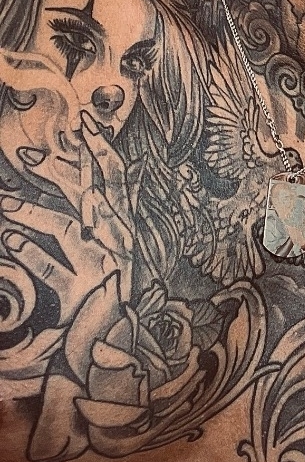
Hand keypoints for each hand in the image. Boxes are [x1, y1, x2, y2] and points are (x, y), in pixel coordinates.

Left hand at [0, 111, 133, 320]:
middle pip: (98, 194)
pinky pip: (55, 272)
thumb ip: (123, 205)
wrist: (116, 339)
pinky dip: (33, 257)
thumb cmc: (111, 286)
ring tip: (4, 203)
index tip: (84, 121)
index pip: (116, 177)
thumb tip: (134, 166)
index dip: (101, 148)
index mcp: (125, 226)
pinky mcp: (86, 295)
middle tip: (41, 147)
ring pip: (69, 232)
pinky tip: (10, 243)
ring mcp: (104, 268)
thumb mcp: (121, 243)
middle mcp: (119, 243)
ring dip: (35, 215)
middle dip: (73, 167)